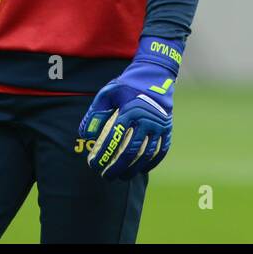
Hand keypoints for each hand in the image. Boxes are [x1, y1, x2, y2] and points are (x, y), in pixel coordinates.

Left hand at [78, 38, 181, 179]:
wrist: (155, 76)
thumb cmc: (127, 86)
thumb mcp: (108, 93)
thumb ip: (95, 113)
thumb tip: (85, 134)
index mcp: (129, 110)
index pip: (113, 139)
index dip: (102, 155)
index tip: (94, 165)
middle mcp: (145, 119)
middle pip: (130, 151)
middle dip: (116, 168)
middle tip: (106, 177)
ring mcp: (158, 126)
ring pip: (145, 154)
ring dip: (133, 169)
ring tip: (122, 177)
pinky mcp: (167, 129)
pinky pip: (160, 151)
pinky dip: (151, 163)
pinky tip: (141, 170)